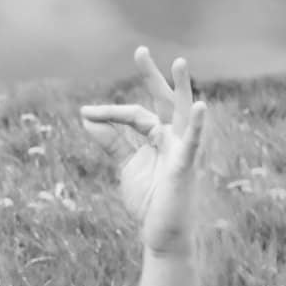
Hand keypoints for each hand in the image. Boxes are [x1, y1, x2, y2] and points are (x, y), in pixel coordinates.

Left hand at [79, 47, 206, 256]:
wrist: (160, 234)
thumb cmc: (149, 200)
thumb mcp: (126, 165)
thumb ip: (110, 141)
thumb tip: (86, 116)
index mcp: (157, 137)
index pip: (134, 114)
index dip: (108, 112)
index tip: (84, 113)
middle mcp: (172, 138)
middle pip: (162, 101)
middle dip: (152, 76)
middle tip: (139, 50)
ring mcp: (181, 150)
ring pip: (181, 114)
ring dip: (181, 88)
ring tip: (180, 62)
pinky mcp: (185, 167)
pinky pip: (192, 143)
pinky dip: (197, 125)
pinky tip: (201, 106)